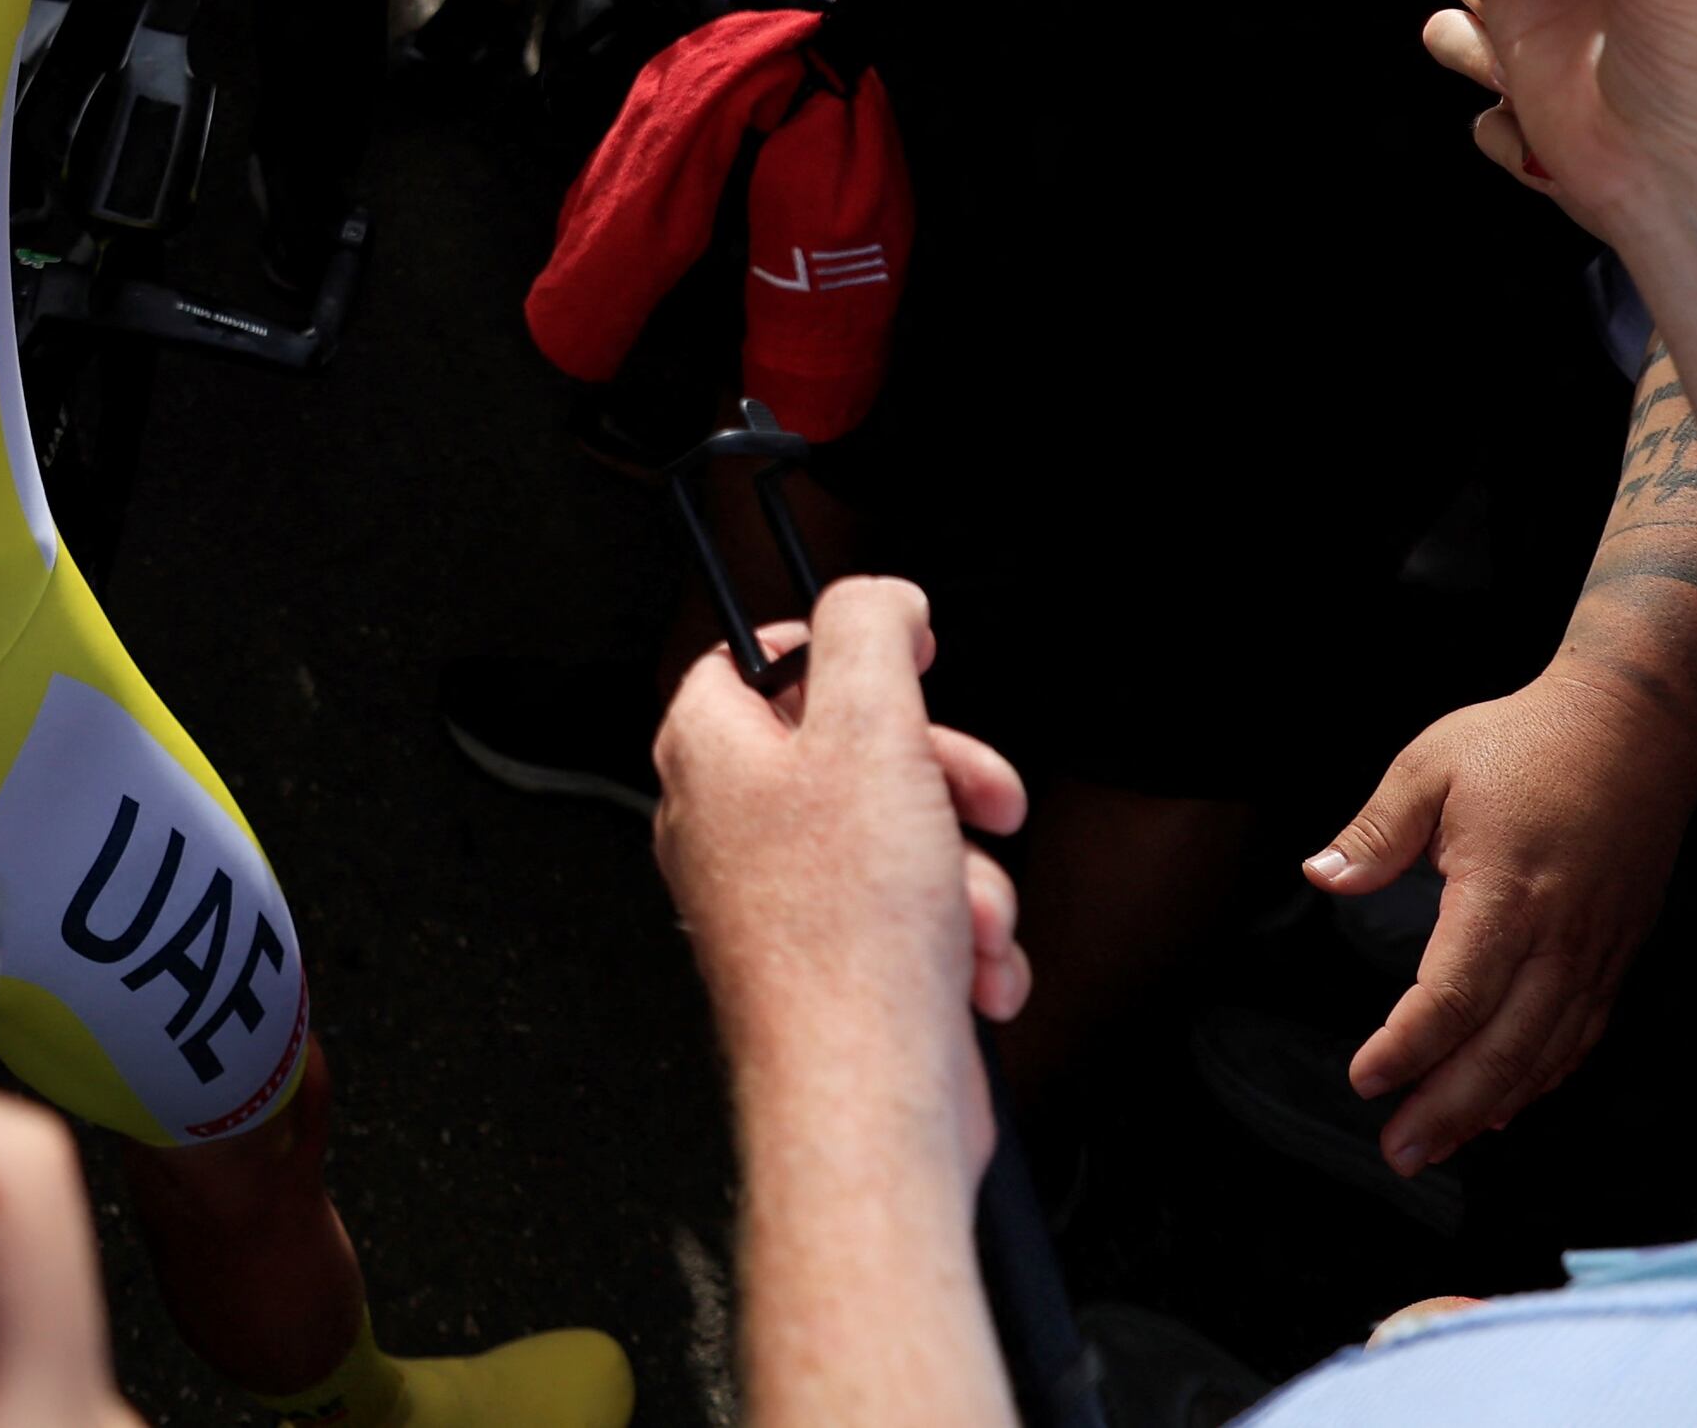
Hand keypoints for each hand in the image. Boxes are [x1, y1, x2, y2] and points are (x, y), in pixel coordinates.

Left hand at [650, 581, 1029, 1195]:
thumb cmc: (847, 941)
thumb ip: (871, 635)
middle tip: (985, 796)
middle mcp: (732, 824)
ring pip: (905, 836)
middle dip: (946, 775)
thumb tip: (879, 599)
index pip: (758, 655)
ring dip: (967, 874)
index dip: (843, 648)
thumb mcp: (872, 732)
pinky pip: (915, 917)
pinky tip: (971, 970)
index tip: (909, 655)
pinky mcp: (837, 966)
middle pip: (856, 747)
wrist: (866, 1098)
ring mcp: (781, 901)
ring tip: (969, 917)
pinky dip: (960, 939)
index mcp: (711, 752)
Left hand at [1306, 657, 1696, 1173]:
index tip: (1366, 1079)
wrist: (1637, 729)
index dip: (1409, 1046)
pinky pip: (1578, 1035)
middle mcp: (1559, 936)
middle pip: (1504, 1047)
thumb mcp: (1431, 765)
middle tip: (1397, 1153)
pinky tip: (1504, 1104)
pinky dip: (1541, 1078)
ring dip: (1490, 1107)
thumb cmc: (1526, 742)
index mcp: (1505, 892)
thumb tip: (1322, 877)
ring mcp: (1597, 952)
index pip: (1454, 994)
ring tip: (1437, 1145)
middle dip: (1447, 1108)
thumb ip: (1377, 831)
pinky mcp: (1616, 953)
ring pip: (1545, 1053)